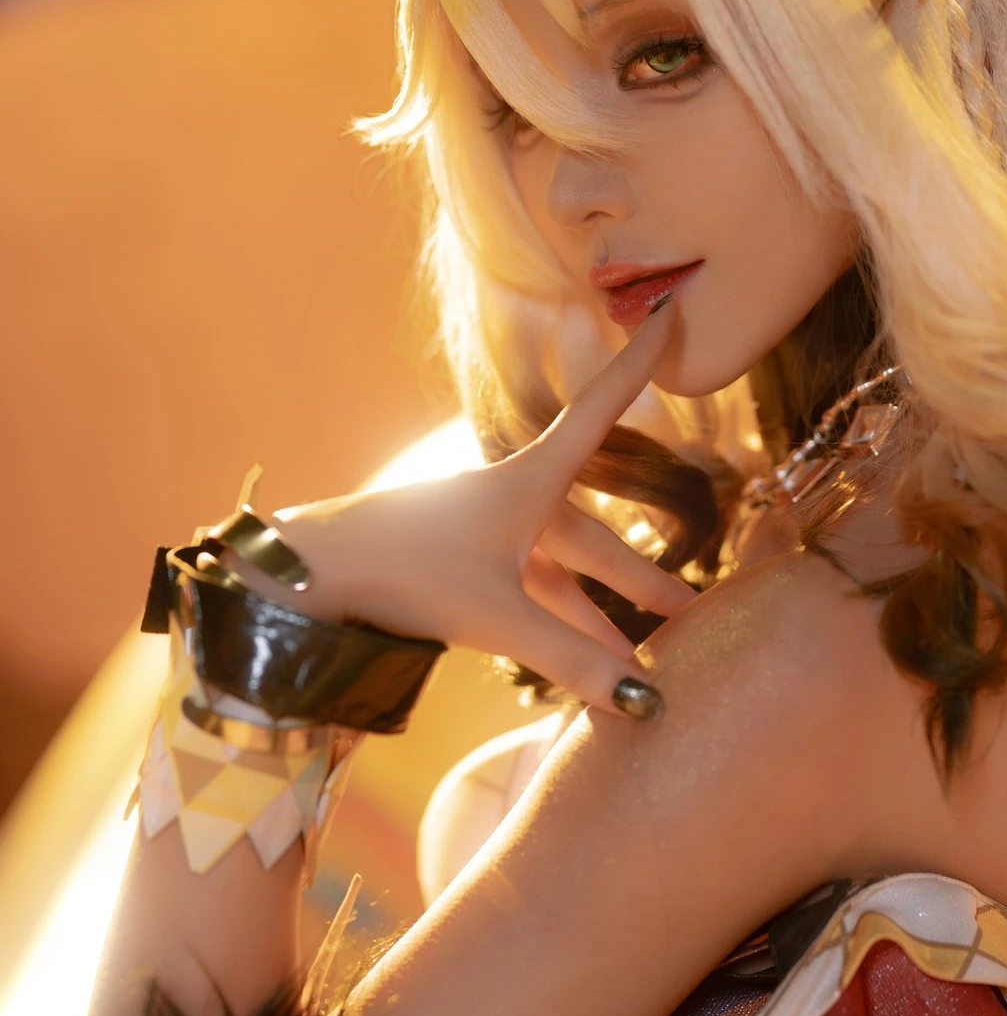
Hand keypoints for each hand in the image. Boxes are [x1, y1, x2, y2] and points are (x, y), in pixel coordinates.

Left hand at [238, 305, 694, 717]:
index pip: (600, 411)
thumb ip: (572, 659)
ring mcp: (481, 538)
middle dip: (642, 576)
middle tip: (692, 611)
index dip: (638, 365)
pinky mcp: (454, 572)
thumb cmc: (401, 573)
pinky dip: (555, 629)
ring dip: (599, 617)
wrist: (305, 577)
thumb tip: (646, 702)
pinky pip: (524, 599)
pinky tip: (573, 666)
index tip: (667, 313)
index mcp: (527, 483)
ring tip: (641, 663)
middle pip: (593, 535)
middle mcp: (510, 501)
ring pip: (559, 576)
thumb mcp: (496, 617)